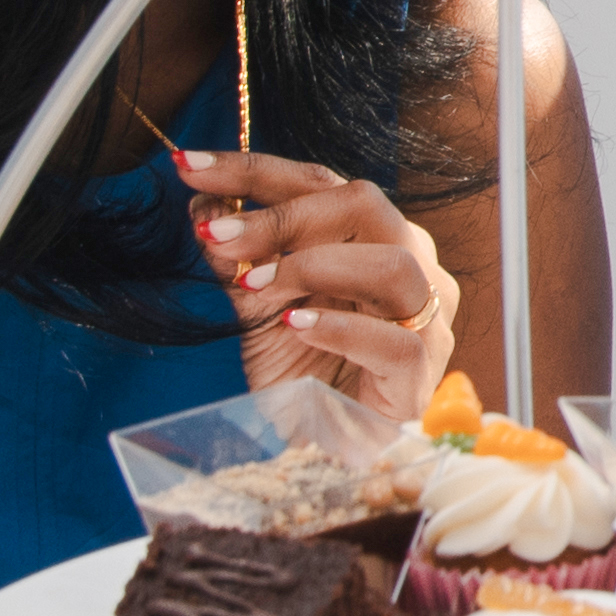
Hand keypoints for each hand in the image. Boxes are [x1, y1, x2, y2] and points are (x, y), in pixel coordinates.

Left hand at [177, 147, 459, 415]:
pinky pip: (394, 340)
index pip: (321, 184)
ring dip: (315, 265)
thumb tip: (203, 206)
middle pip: (364, 206)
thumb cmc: (302, 370)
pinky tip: (295, 326)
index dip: (254, 171)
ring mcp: (425, 318)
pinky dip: (340, 328)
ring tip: (255, 286)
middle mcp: (411, 264)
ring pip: (394, 262)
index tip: (190, 168)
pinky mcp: (422, 372)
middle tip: (219, 236)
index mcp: (373, 238)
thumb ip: (237, 257)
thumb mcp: (254, 304)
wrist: (324, 448)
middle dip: (284, 215)